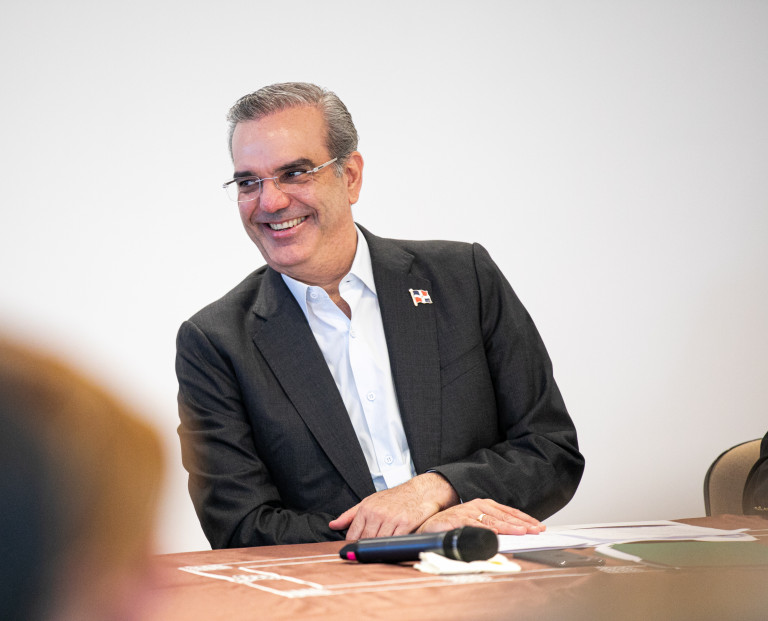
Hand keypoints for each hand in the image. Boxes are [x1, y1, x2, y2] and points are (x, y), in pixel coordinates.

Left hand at [329, 473, 458, 539]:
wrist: (419, 491)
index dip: (353, 546)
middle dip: (366, 549)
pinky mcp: (406, 524)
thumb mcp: (369, 502)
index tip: (355, 551)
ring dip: (379, 549)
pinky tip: (394, 545)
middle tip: (368, 553)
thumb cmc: (394, 498)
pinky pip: (395, 541)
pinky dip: (393, 546)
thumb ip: (350, 515)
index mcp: (366, 509)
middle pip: (366, 541)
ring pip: (379, 542)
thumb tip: (333, 526)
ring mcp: (392, 519)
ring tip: (381, 550)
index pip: (353, 535)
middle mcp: (377, 513)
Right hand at [415, 498, 544, 535]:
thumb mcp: (476, 522)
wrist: (431, 524)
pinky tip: (495, 533)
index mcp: (484, 505)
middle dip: (522, 523)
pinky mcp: (458, 519)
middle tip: (536, 530)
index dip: (525, 519)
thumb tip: (512, 534)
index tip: (538, 526)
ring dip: (509, 526)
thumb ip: (491, 525)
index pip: (509, 512)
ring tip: (522, 532)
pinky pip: (474, 524)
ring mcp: (468, 511)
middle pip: (504, 515)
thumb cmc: (454, 524)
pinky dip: (486, 528)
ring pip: (493, 519)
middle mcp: (478, 505)